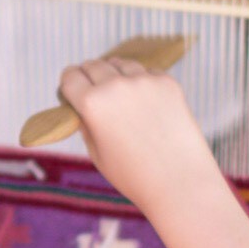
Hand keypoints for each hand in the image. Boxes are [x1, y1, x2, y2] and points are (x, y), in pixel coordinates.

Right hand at [59, 58, 213, 211]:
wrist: (179, 183)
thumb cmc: (134, 175)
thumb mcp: (96, 153)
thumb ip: (86, 123)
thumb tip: (82, 106)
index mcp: (92, 104)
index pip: (70, 76)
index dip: (69, 85)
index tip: (73, 92)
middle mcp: (116, 86)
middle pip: (94, 65)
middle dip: (89, 77)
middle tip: (94, 93)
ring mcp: (144, 82)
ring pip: (120, 64)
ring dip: (116, 75)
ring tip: (120, 97)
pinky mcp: (168, 83)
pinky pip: (147, 73)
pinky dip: (142, 82)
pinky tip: (146, 105)